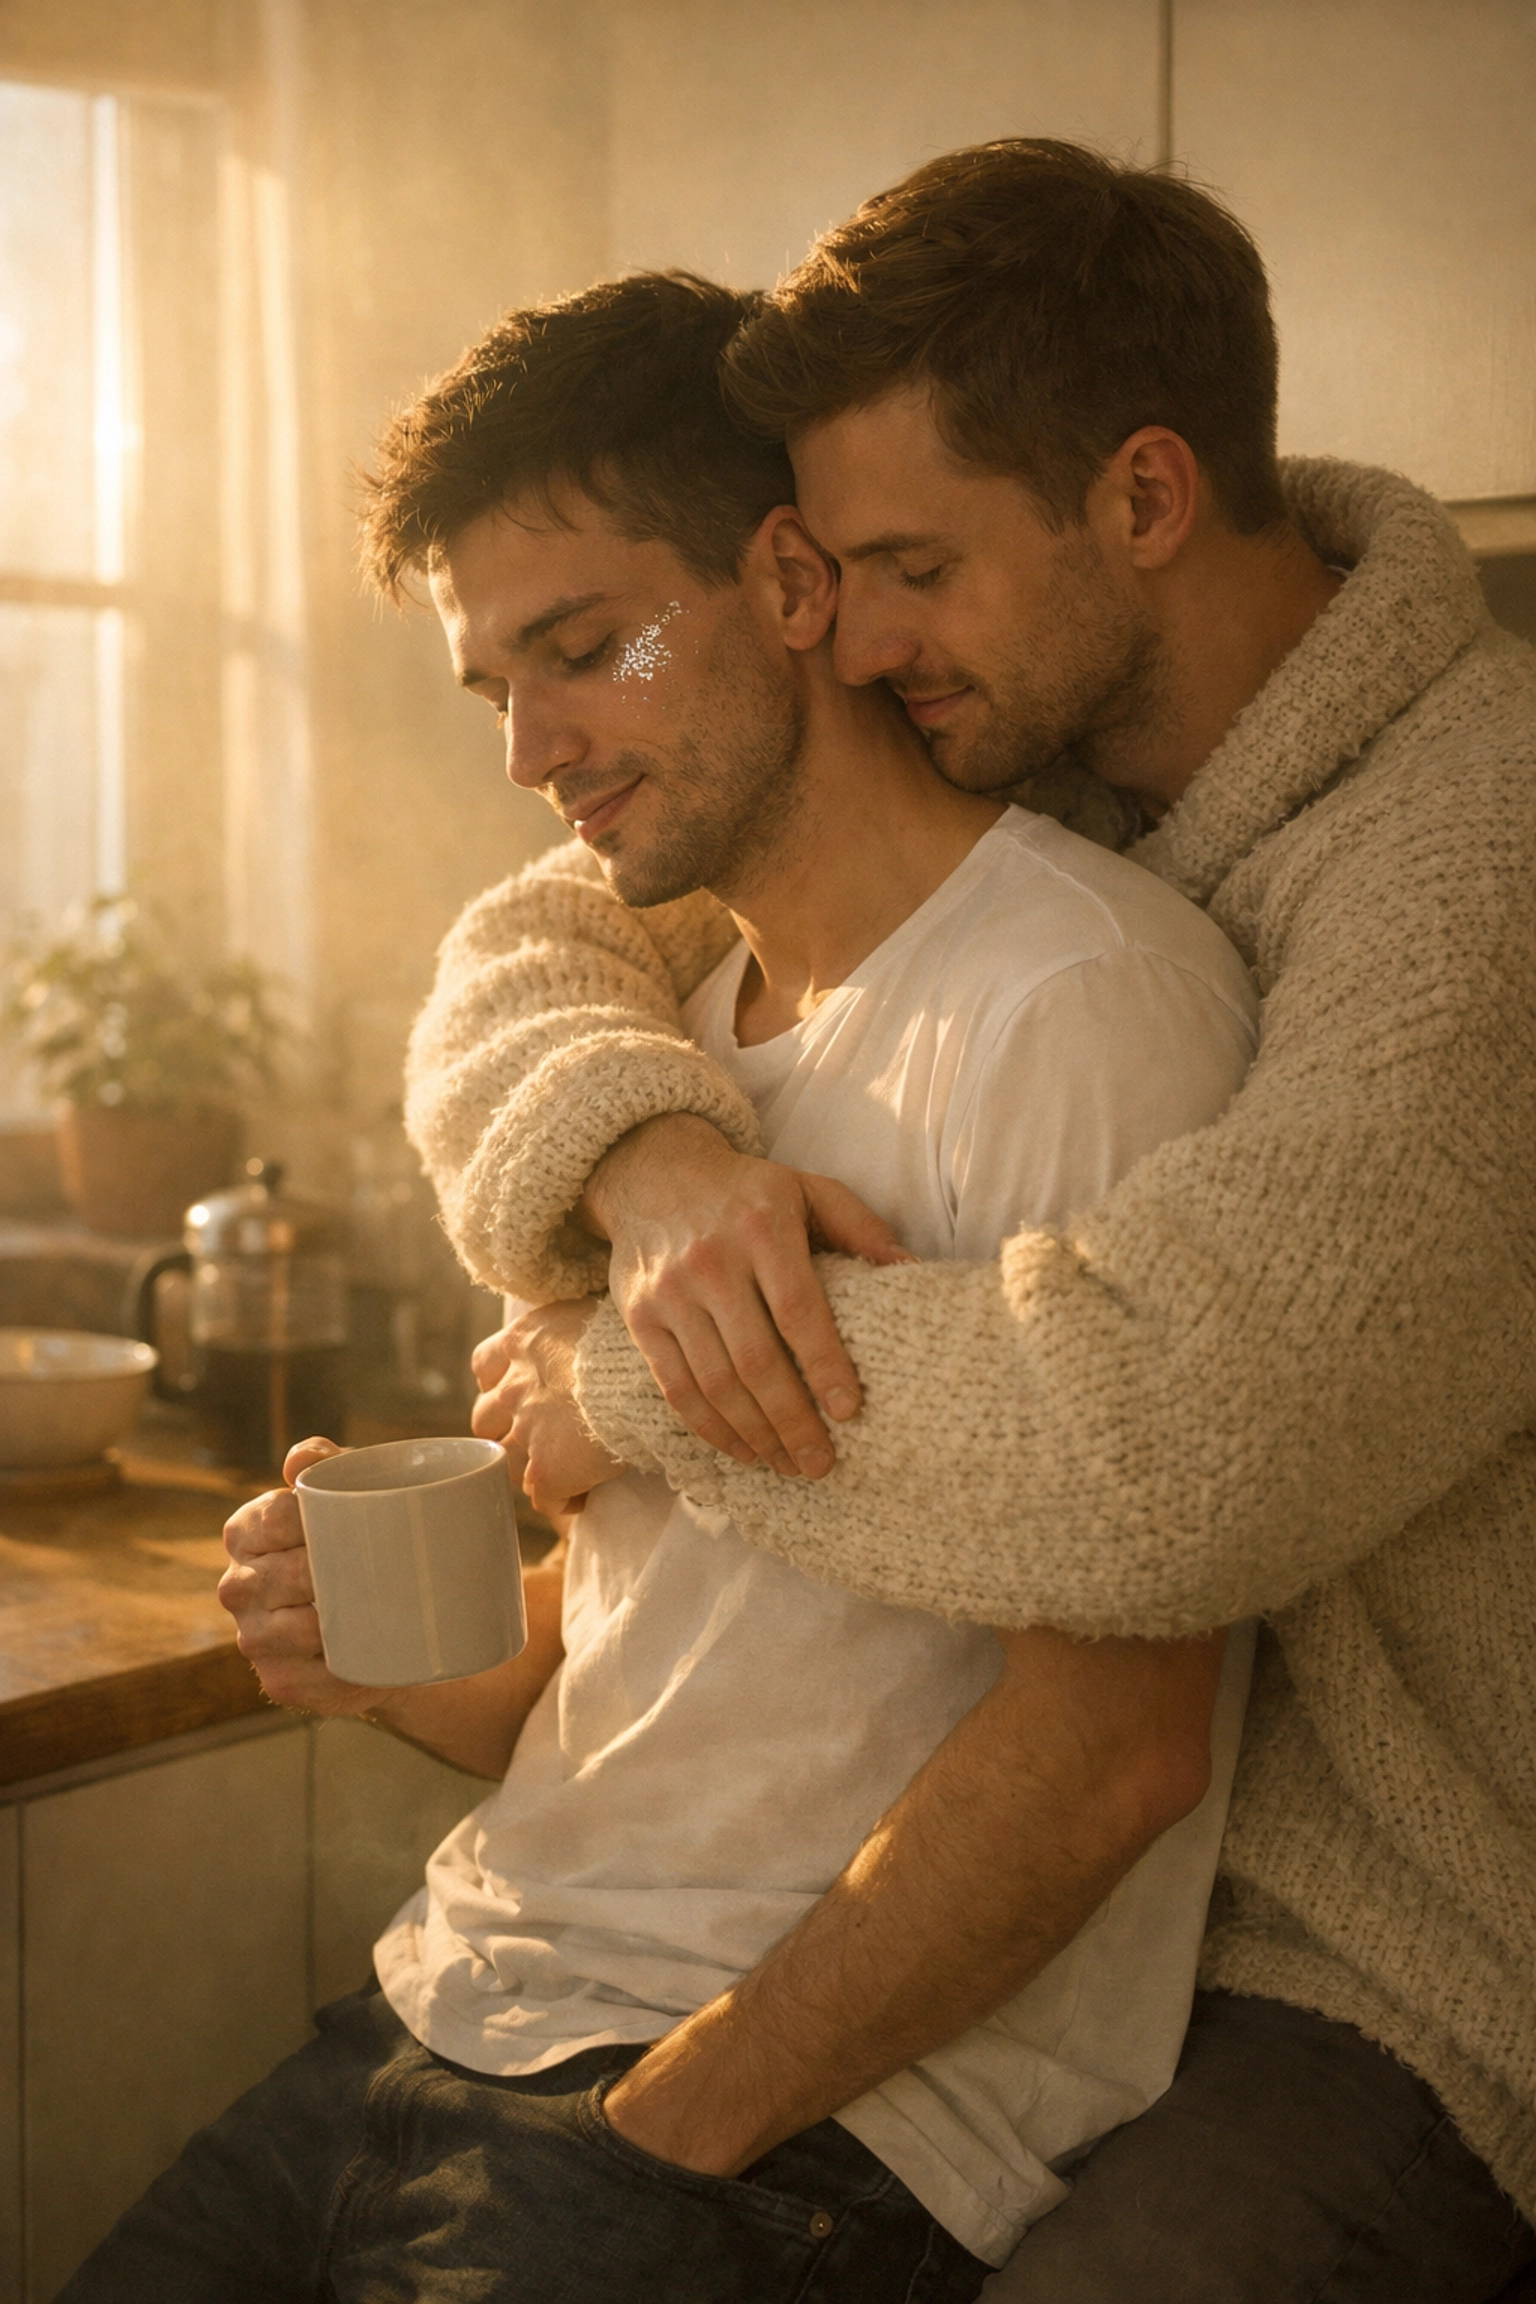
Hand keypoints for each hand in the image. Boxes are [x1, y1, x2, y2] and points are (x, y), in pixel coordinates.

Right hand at [217, 1437, 387, 1714]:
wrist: (387, 1618)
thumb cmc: (360, 1541)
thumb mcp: (350, 1492)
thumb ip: (327, 1464)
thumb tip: (298, 1461)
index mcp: (245, 1532)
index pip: (276, 1517)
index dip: (318, 1519)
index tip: (362, 1520)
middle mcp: (237, 1586)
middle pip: (288, 1572)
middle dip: (335, 1571)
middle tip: (383, 1567)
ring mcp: (253, 1638)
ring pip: (296, 1628)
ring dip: (338, 1621)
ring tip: (377, 1608)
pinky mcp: (279, 1681)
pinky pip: (313, 1677)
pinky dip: (344, 1669)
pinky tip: (366, 1656)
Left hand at [471, 1299, 623, 1517]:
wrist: (649, 1374)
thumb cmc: (635, 1342)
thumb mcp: (592, 1318)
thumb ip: (569, 1335)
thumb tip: (582, 1348)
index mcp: (523, 1342)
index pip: (484, 1366)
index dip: (500, 1383)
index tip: (523, 1392)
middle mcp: (514, 1386)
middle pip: (486, 1419)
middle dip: (507, 1430)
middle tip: (541, 1437)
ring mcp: (526, 1430)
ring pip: (507, 1464)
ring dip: (530, 1469)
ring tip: (563, 1471)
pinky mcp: (547, 1469)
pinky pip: (543, 1499)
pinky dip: (561, 1502)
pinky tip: (584, 1495)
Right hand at [581, 1114, 912, 1477]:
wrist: (652, 1173)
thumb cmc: (747, 1192)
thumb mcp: (808, 1189)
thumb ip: (860, 1227)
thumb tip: (914, 1271)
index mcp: (762, 1228)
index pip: (797, 1309)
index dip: (824, 1365)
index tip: (849, 1411)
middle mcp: (711, 1261)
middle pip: (755, 1359)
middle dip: (792, 1421)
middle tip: (822, 1464)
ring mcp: (670, 1293)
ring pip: (714, 1383)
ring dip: (755, 1435)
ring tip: (789, 1466)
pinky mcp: (640, 1317)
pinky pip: (675, 1386)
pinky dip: (711, 1427)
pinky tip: (743, 1450)